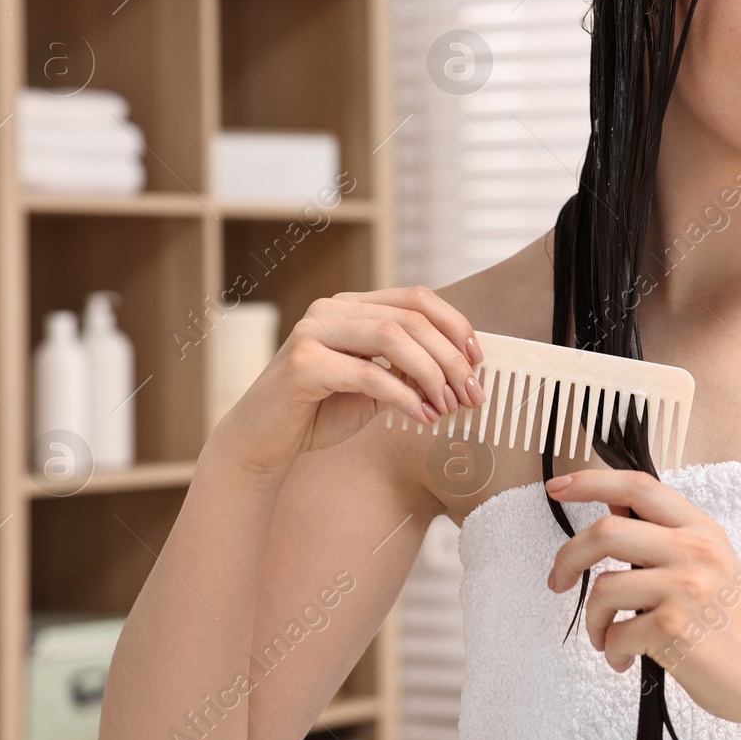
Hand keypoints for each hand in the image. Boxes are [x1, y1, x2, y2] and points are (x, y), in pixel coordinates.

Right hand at [209, 286, 485, 473]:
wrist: (262, 441)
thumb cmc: (320, 411)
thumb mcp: (376, 385)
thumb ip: (409, 369)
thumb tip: (461, 370)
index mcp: (352, 306)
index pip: (416, 298)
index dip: (454, 325)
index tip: (478, 360)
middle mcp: (331, 310)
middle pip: (411, 318)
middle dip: (450, 358)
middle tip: (472, 394)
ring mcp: (313, 332)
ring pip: (392, 337)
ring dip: (431, 374)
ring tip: (447, 407)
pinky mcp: (302, 363)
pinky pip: (368, 373)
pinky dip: (403, 396)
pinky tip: (421, 417)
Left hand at [544, 469, 740, 724]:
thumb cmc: (736, 625)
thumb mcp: (710, 564)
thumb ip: (665, 536)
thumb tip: (613, 508)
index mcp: (701, 530)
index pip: (639, 486)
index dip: (591, 482)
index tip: (558, 488)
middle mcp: (694, 551)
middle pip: (607, 531)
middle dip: (568, 557)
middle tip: (558, 581)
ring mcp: (685, 588)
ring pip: (603, 588)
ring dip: (592, 620)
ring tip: (604, 637)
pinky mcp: (674, 629)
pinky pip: (616, 633)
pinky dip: (610, 651)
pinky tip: (625, 660)